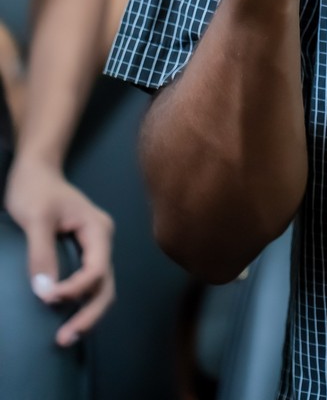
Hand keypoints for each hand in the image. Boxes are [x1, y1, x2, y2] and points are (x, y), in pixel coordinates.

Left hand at [4, 156, 114, 346]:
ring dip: (86, 314)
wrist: (37, 171)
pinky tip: (67, 318)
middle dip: (89, 315)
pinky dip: (80, 304)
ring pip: (100, 289)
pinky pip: (88, 284)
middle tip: (64, 339)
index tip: (47, 298)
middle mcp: (102, 241)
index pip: (95, 270)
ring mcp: (94, 248)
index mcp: (98, 230)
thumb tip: (45, 292)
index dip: (75, 290)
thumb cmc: (37, 189)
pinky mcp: (82, 254)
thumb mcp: (36, 217)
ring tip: (65, 336)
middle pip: (105, 286)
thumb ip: (41, 254)